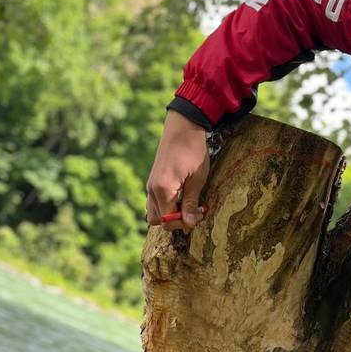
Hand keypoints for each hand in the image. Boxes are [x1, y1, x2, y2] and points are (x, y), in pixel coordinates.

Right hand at [146, 111, 209, 230]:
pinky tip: (181, 196)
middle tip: (194, 211)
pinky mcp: (153, 180)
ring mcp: (150, 185)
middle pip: (158, 220)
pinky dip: (166, 205)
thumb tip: (189, 224)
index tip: (199, 213)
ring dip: (170, 213)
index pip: (167, 221)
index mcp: (163, 190)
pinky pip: (155, 202)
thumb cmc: (193, 151)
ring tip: (188, 203)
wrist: (182, 127)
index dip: (183, 224)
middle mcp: (152, 190)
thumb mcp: (197, 179)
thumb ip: (191, 203)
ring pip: (154, 212)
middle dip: (175, 221)